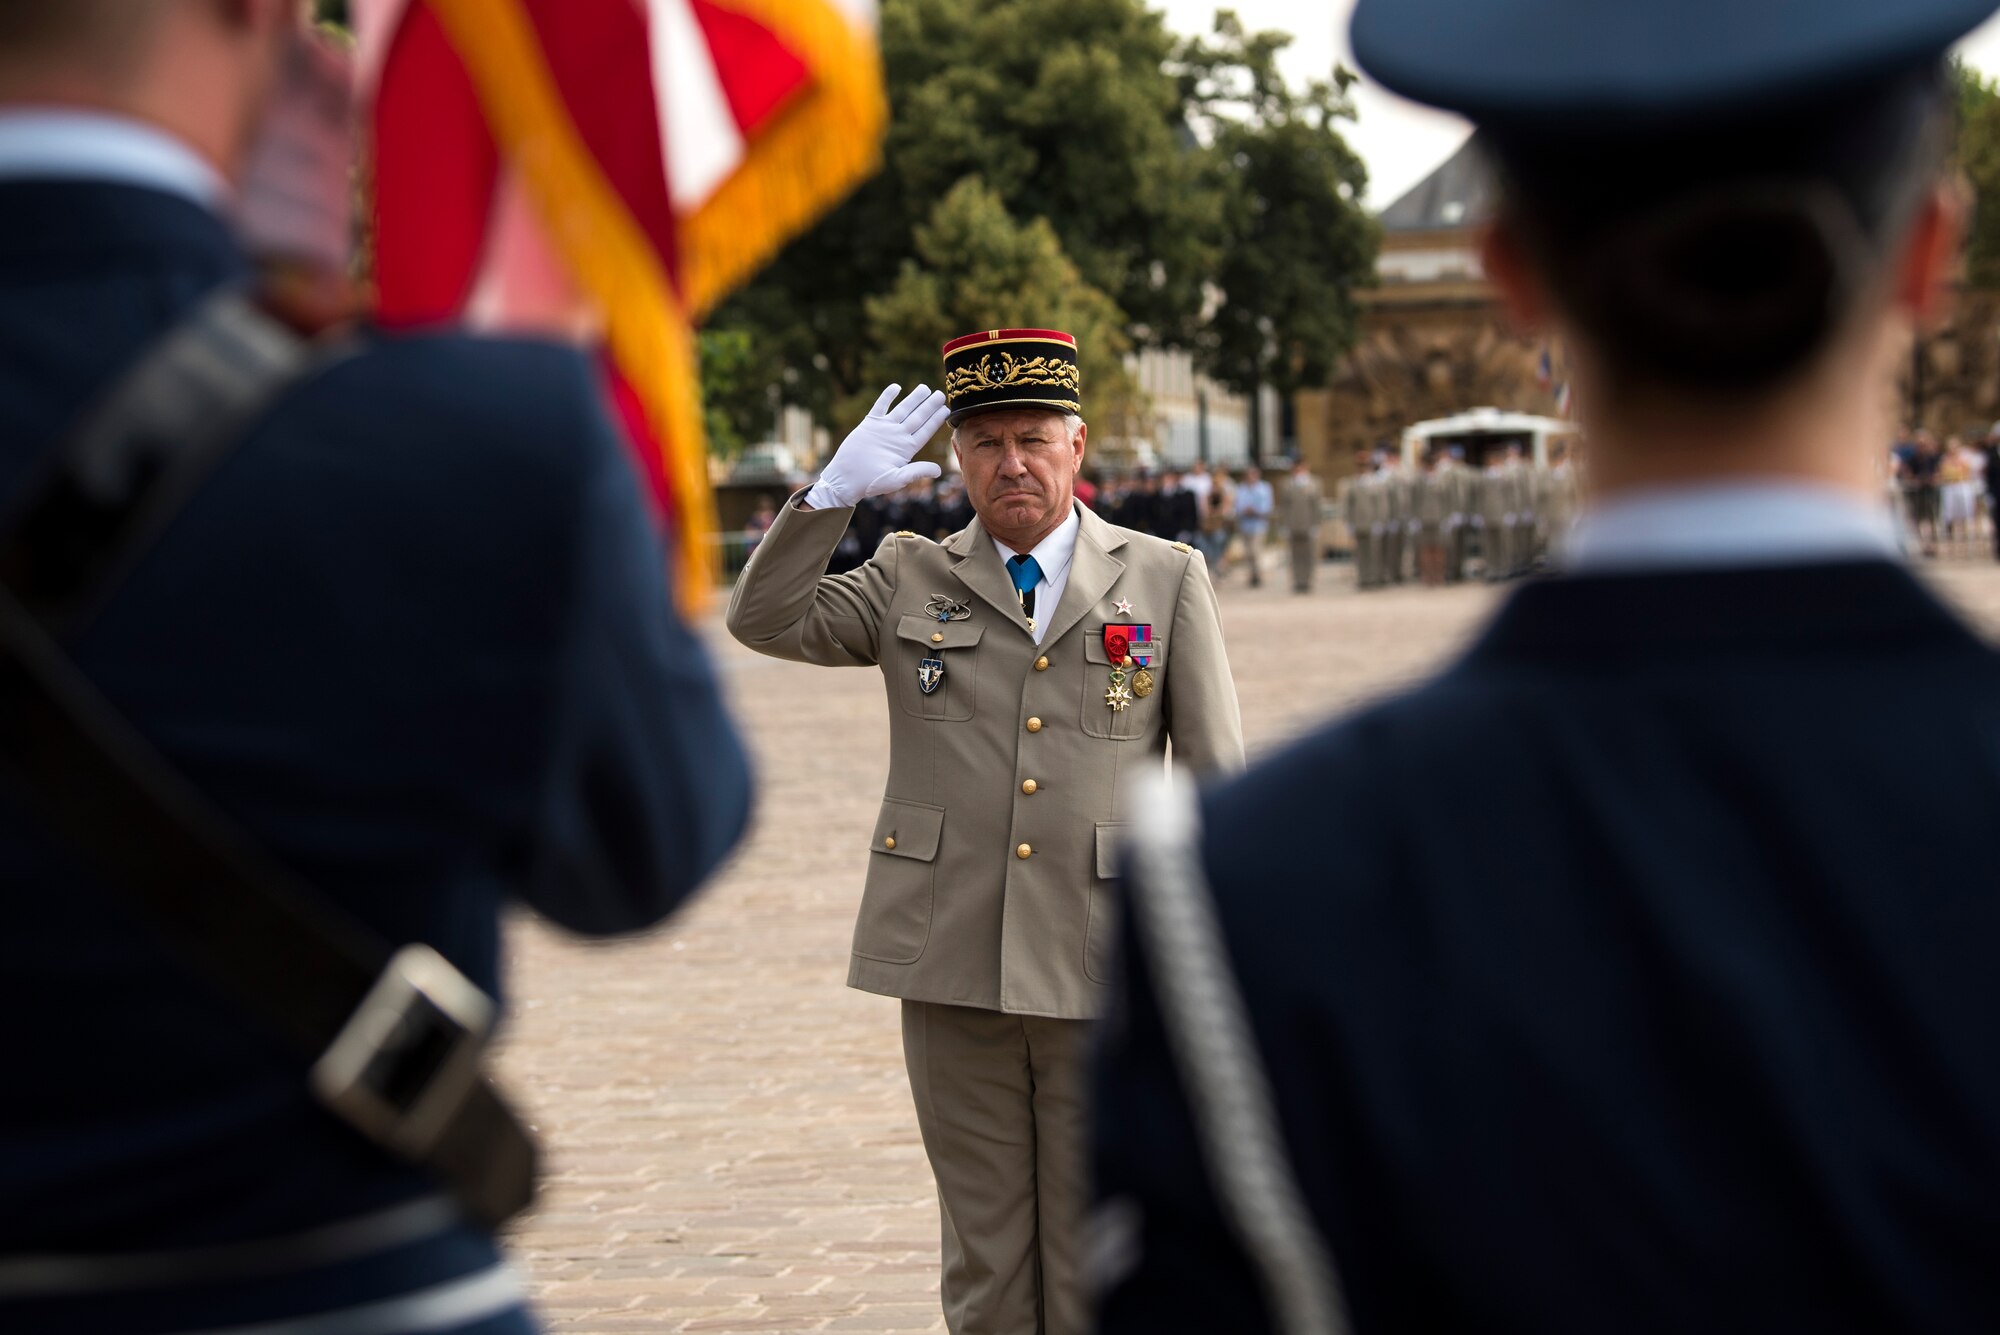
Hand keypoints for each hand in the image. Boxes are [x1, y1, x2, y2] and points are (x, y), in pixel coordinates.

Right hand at [804, 383, 948, 509]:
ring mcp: (884, 429)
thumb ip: (916, 472)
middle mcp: (897, 436)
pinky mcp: (869, 424)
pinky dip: (887, 396)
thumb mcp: (896, 479)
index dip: (935, 420)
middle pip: (917, 417)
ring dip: (913, 398)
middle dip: (929, 406)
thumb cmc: (871, 483)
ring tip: (924, 388)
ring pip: (902, 409)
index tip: (946, 410)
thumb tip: (938, 470)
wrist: (846, 478)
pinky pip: (880, 406)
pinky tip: (896, 387)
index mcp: (906, 449)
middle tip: (941, 394)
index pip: (925, 431)